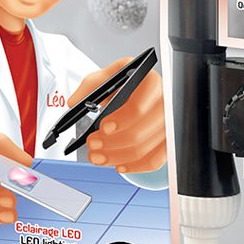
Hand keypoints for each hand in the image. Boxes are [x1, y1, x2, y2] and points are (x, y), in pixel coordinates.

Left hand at [68, 58, 165, 173]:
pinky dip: (135, 166)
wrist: (142, 92)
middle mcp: (164, 104)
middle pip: (140, 133)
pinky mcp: (167, 141)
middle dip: (111, 143)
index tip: (103, 128)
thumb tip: (74, 103)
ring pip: (144, 149)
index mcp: (150, 84)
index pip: (139, 108)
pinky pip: (154, 160)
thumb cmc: (127, 84)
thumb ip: (90, 86)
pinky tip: (119, 164)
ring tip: (98, 157)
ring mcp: (168, 124)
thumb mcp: (108, 76)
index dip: (120, 121)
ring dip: (116, 157)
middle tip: (92, 145)